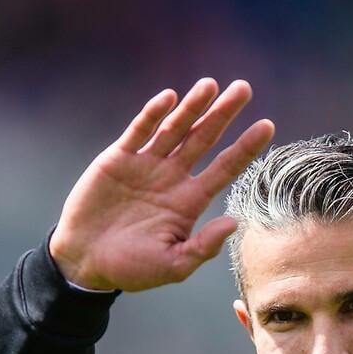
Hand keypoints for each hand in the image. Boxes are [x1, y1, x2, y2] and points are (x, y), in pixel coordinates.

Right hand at [48, 78, 274, 291]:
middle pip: (204, 139)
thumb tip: (234, 223)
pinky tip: (170, 99)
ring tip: (211, 85)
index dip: (245, 148)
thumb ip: (203, 247)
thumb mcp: (173, 265)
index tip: (267, 126)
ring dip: (192, 106)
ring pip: (175, 128)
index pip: (224, 168)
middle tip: (244, 89)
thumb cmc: (130, 269)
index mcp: (189, 201)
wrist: (85, 261)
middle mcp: (172, 177)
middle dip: (223, 114)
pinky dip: (153, 114)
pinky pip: (139, 131)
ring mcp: (146, 165)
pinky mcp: (118, 159)